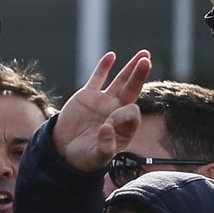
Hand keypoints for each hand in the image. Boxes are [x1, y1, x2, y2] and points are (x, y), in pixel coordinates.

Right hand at [54, 51, 153, 171]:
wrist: (65, 152)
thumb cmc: (85, 158)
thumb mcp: (96, 157)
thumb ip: (105, 146)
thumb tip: (108, 128)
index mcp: (125, 127)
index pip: (132, 112)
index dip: (123, 115)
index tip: (108, 125)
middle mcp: (117, 111)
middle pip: (133, 90)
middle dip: (140, 76)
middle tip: (147, 60)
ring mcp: (104, 101)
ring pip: (121, 81)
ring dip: (131, 68)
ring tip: (143, 54)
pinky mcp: (88, 95)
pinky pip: (98, 78)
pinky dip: (104, 67)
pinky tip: (112, 56)